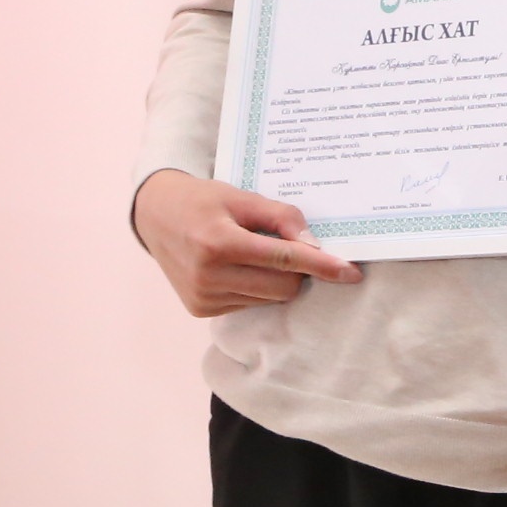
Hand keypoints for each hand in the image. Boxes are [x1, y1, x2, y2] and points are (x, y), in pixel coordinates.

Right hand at [130, 169, 357, 315]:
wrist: (156, 215)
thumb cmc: (204, 201)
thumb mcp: (243, 196)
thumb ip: (282, 217)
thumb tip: (315, 245)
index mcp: (219, 243)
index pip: (285, 260)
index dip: (322, 266)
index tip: (351, 272)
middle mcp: (208, 276)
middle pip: (284, 286)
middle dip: (297, 269)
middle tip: (286, 245)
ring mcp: (203, 297)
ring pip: (269, 298)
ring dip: (275, 278)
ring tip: (251, 251)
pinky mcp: (201, 309)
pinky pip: (250, 304)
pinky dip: (255, 287)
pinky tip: (237, 266)